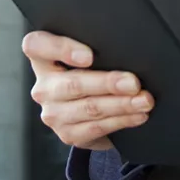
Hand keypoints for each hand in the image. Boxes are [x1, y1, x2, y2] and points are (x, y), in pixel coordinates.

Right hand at [22, 31, 153, 150]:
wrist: (86, 112)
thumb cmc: (90, 74)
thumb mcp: (89, 58)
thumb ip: (96, 50)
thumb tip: (127, 49)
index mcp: (42, 59)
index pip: (36, 46)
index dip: (61, 48)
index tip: (89, 56)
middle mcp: (43, 87)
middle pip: (73, 83)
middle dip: (108, 83)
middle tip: (133, 83)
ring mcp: (53, 113)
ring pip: (89, 108)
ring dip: (122, 105)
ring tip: (144, 100)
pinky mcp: (67, 134)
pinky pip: (97, 127)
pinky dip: (121, 120)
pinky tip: (137, 115)